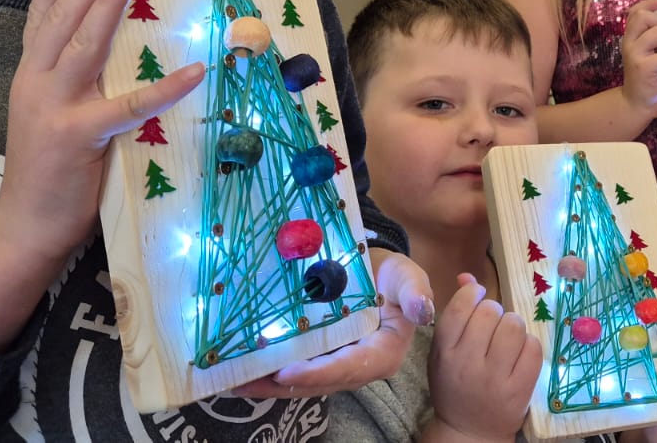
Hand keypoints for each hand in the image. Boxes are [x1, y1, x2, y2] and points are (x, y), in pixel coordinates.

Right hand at [0, 0, 204, 265]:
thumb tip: (113, 52)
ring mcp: (54, 108)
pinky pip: (129, 105)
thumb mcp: (55, 116)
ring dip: (109, 3)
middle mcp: (36, 84)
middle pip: (65, 20)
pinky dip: (164, 87)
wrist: (25, 225)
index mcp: (30, 77)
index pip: (42, 17)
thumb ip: (74, 85)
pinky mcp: (78, 136)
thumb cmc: (51, 172)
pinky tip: (193, 70)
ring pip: (85, 45)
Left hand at [232, 250, 436, 398]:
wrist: (376, 270)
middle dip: (282, 386)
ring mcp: (336, 366)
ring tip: (232, 383)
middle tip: (245, 382)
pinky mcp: (319, 360)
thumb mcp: (406, 276)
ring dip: (267, 386)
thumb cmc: (391, 275)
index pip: (349, 368)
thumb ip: (414, 291)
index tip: (285, 372)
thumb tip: (423, 310)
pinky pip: (293, 372)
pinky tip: (239, 375)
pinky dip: (267, 376)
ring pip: (301, 383)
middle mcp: (359, 367)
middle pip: (319, 383)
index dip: (318, 373)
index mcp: (383, 352)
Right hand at [426, 275, 542, 440]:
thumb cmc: (454, 385)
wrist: (469, 431)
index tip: (478, 296)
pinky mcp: (520, 389)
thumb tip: (467, 276)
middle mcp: (468, 364)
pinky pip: (533, 347)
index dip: (473, 293)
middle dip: (494, 311)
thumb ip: (454, 314)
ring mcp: (495, 378)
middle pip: (489, 312)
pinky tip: (520, 353)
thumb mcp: (445, 351)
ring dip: (514, 325)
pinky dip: (529, 344)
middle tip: (493, 324)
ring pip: (514, 325)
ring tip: (508, 338)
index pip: (459, 307)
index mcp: (445, 353)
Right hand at [621, 0, 656, 119]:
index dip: (649, 3)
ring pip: (656, 33)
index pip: (635, 12)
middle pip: (642, 17)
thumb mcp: (649, 54)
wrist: (637, 104)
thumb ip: (654, 40)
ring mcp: (634, 55)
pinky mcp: (642, 68)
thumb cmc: (648, 79)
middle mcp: (629, 43)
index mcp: (630, 38)